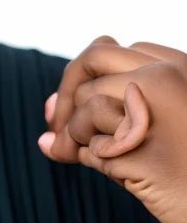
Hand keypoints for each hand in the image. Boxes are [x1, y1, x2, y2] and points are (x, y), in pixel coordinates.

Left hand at [37, 35, 186, 222]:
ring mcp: (152, 111)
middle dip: (65, 95)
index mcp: (181, 66)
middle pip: (88, 66)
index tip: (77, 98)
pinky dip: (87, 159)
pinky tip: (114, 171)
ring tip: (92, 153)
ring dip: (74, 133)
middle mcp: (166, 80)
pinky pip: (88, 146)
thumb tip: (48, 105)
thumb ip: (115, 98)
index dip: (84, 75)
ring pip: (84, 105)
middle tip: (55, 124)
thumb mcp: (164, 118)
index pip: (108, 50)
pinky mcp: (137, 150)